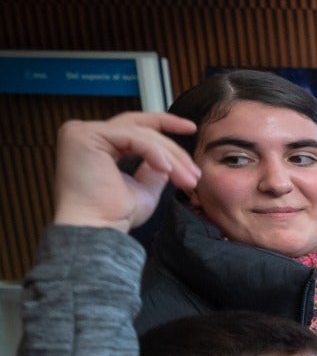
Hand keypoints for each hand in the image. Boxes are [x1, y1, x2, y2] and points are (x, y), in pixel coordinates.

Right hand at [53, 112, 200, 231]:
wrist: (97, 230)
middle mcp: (84, 133)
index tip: (191, 129)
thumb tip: (168, 160)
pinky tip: (167, 169)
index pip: (133, 128)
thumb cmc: (114, 215)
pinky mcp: (85, 135)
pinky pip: (132, 138)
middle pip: (139, 128)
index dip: (164, 125)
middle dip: (173, 144)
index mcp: (95, 144)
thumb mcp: (143, 188)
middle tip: (196, 168)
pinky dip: (154, 153)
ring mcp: (81, 132)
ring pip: (140, 134)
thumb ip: (153, 170)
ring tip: (188, 179)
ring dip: (170, 157)